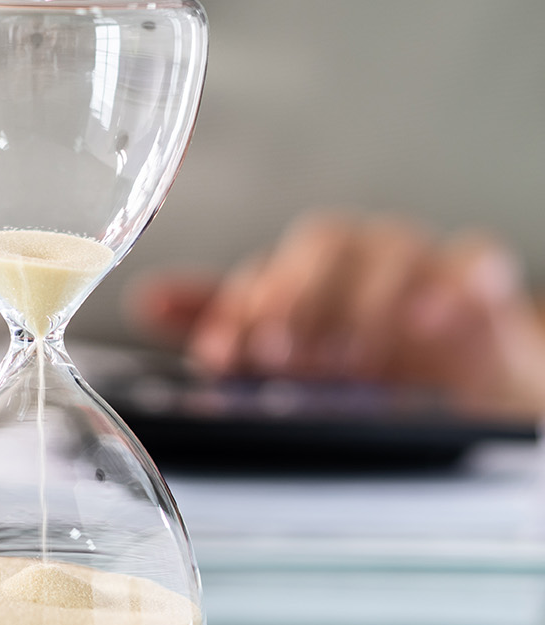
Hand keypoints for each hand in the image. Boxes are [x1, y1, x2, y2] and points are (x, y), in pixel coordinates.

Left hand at [129, 213, 544, 414]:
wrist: (468, 377)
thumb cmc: (371, 355)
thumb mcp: (294, 355)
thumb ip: (225, 328)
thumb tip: (147, 300)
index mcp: (303, 274)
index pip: (259, 277)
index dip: (233, 314)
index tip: (218, 355)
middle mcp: (355, 257)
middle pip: (318, 247)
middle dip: (291, 298)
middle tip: (276, 350)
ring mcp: (418, 261)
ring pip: (387, 250)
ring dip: (361, 302)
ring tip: (344, 356)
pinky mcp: (477, 280)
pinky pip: (472, 261)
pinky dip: (454, 283)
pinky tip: (428, 318)